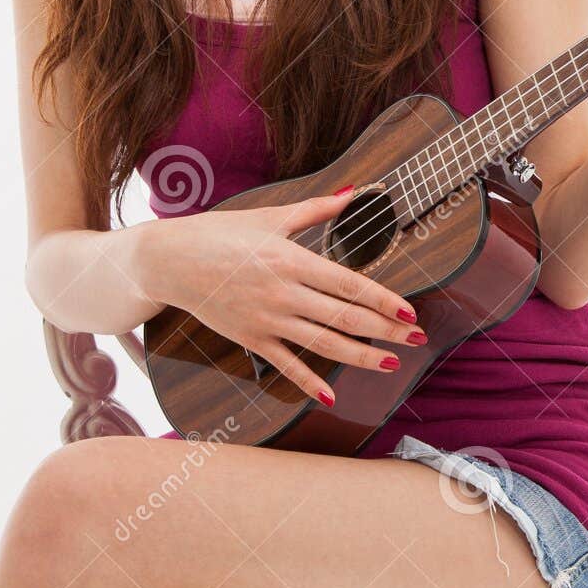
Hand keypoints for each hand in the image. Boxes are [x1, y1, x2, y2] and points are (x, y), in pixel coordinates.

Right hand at [141, 185, 423, 404]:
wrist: (170, 261)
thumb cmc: (220, 233)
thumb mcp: (270, 216)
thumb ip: (317, 209)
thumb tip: (355, 191)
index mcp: (290, 259)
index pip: (348, 283)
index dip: (382, 299)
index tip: (409, 310)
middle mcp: (282, 293)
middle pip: (344, 317)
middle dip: (385, 331)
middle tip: (417, 338)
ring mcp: (266, 320)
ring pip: (323, 344)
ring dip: (361, 357)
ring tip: (392, 364)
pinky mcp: (250, 339)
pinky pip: (286, 365)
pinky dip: (309, 382)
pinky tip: (331, 396)